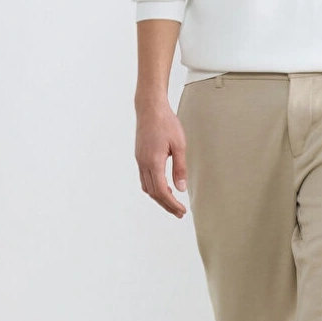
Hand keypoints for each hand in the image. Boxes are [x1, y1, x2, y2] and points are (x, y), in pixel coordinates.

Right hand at [135, 96, 187, 217]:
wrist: (150, 108)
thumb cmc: (166, 123)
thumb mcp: (179, 145)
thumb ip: (180, 168)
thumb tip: (181, 188)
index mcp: (153, 162)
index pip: (161, 191)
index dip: (171, 204)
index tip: (181, 211)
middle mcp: (143, 163)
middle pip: (153, 193)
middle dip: (166, 205)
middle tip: (179, 212)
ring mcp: (140, 160)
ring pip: (147, 187)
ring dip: (159, 197)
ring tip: (172, 202)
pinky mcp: (140, 156)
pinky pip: (144, 178)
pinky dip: (154, 187)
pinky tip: (164, 186)